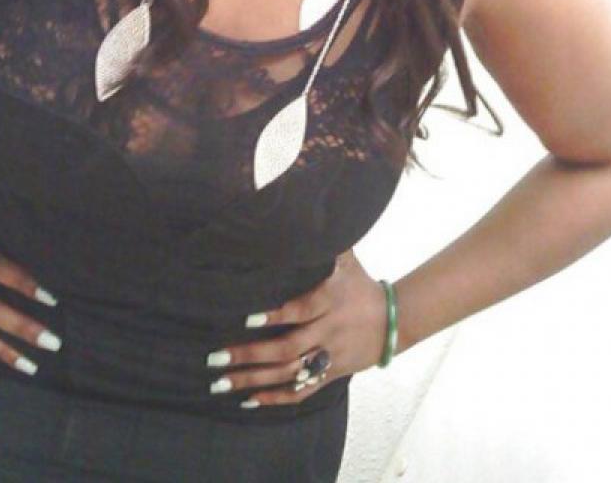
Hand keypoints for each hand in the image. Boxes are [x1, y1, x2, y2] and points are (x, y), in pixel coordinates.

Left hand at [206, 249, 387, 406]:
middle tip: (217, 356)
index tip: (248, 318)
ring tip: (222, 382)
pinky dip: (276, 398)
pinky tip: (249, 399)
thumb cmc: (360, 283)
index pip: (302, 310)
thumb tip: (303, 210)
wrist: (394, 321)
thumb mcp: (347, 258)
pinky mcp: (331, 375)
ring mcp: (330, 356)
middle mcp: (329, 331)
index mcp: (331, 300)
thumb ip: (325, 240)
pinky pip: (302, 392)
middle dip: (251, 354)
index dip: (277, 315)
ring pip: (290, 374)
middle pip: (289, 348)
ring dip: (255, 380)